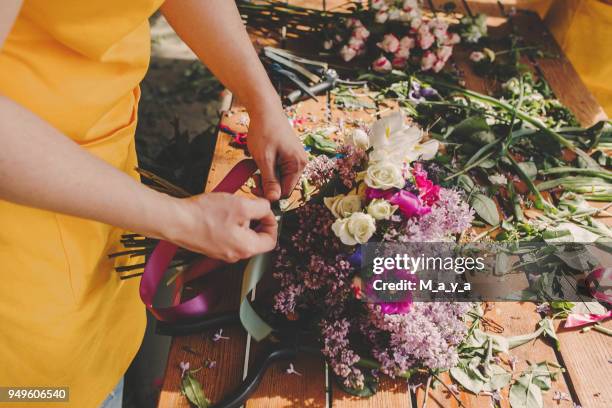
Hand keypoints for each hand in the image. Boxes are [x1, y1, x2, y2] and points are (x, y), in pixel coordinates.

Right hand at [162, 193, 276, 262]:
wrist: (175, 221)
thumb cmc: (204, 216)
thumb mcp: (241, 206)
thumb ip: (261, 208)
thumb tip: (267, 209)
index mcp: (247, 248)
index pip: (271, 240)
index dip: (272, 222)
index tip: (266, 210)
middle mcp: (235, 254)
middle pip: (256, 237)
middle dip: (254, 218)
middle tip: (248, 204)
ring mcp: (222, 252)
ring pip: (241, 234)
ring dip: (240, 218)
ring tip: (230, 206)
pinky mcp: (211, 246)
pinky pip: (227, 234)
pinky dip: (228, 221)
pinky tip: (219, 211)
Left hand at [247, 103, 307, 201]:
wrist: (265, 109)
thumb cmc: (264, 130)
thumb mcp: (264, 158)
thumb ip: (269, 181)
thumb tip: (273, 200)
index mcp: (298, 165)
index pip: (285, 192)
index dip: (269, 193)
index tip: (253, 186)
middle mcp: (301, 163)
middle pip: (284, 185)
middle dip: (267, 184)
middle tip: (253, 176)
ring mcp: (296, 158)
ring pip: (280, 177)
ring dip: (267, 176)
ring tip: (256, 165)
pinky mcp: (290, 154)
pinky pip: (280, 168)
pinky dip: (269, 168)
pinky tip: (261, 159)